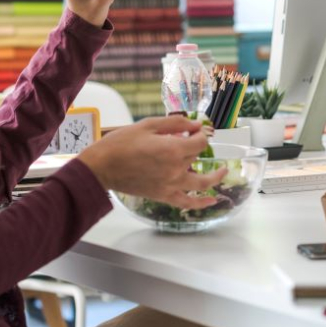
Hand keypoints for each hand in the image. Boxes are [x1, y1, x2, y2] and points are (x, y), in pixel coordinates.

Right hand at [79, 116, 227, 208]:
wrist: (101, 167)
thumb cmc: (121, 144)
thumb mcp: (148, 125)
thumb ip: (175, 123)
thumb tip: (195, 125)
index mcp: (172, 150)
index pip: (200, 142)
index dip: (201, 134)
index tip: (196, 130)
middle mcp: (175, 169)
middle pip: (196, 157)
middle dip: (194, 146)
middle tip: (189, 139)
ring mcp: (170, 185)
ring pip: (201, 182)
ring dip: (215, 177)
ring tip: (223, 171)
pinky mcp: (163, 195)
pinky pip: (187, 202)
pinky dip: (202, 203)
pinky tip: (212, 200)